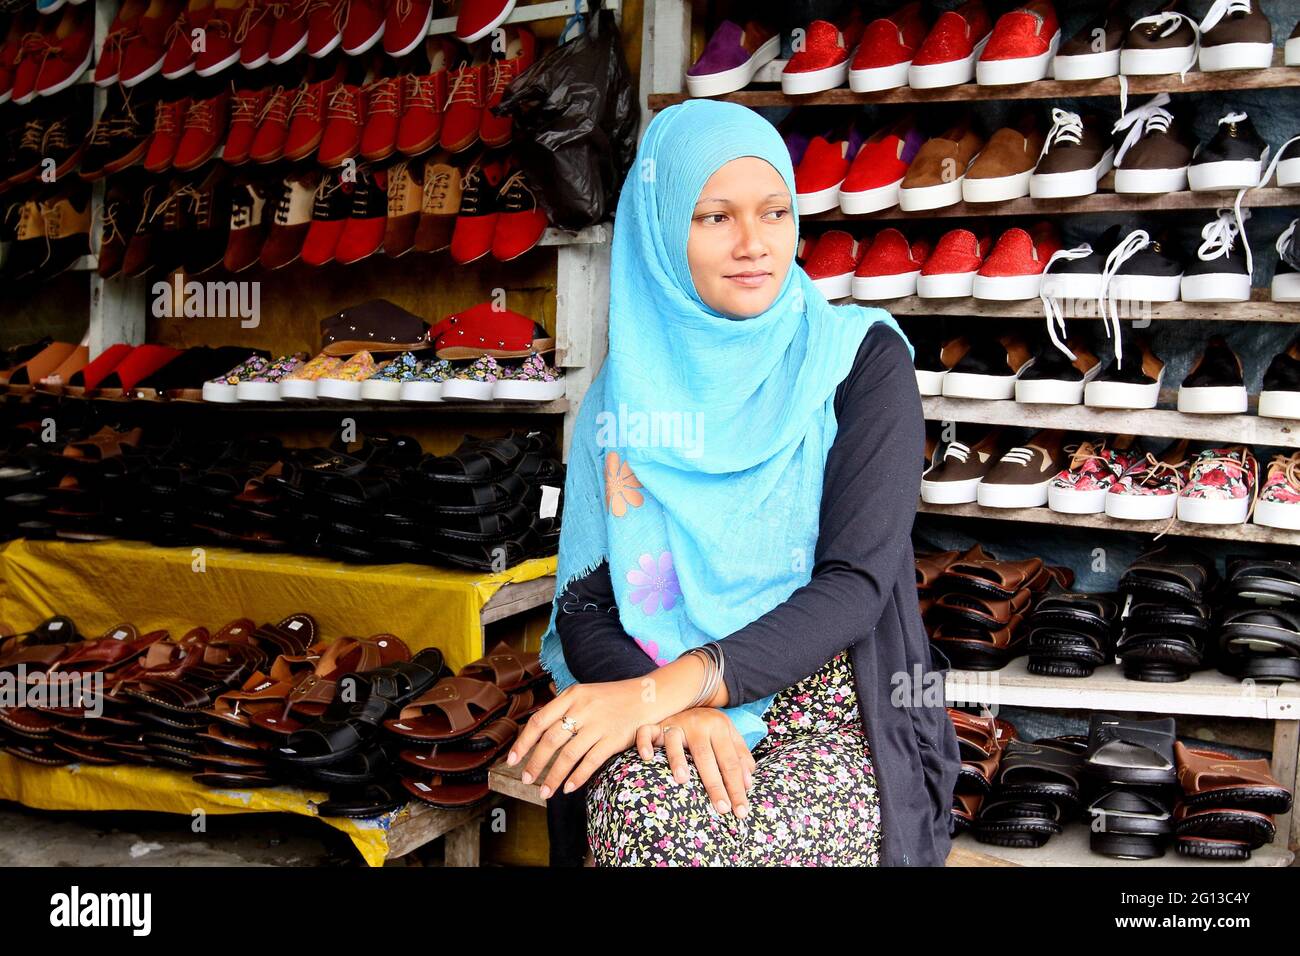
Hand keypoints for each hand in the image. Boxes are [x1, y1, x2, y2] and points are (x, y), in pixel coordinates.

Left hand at [507, 679, 656, 798]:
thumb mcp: (585, 693)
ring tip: (544, 792)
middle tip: (526, 780)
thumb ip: (564, 709)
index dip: (523, 742)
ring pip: (568, 754)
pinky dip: (577, 777)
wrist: (648, 695)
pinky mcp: (614, 738)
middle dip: (535, 763)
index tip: (512, 760)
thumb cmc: (613, 698)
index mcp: (572, 696)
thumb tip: (538, 732)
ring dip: (553, 776)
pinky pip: (591, 761)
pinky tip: (568, 788)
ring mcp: (599, 724)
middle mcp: (583, 709)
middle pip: (550, 740)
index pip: (539, 720)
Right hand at [637, 708, 754, 817]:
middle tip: (722, 808)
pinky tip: (647, 758)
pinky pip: (647, 732)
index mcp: (719, 727)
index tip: (741, 811)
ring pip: (675, 742)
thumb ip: (741, 758)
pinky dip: (645, 743)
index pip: (731, 761)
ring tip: (683, 780)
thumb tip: (748, 784)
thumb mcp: (730, 737)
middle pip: (706, 756)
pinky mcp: (656, 725)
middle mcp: (698, 724)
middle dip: (715, 784)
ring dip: (678, 760)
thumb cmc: (710, 727)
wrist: (689, 696)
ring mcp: (675, 723)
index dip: (737, 787)